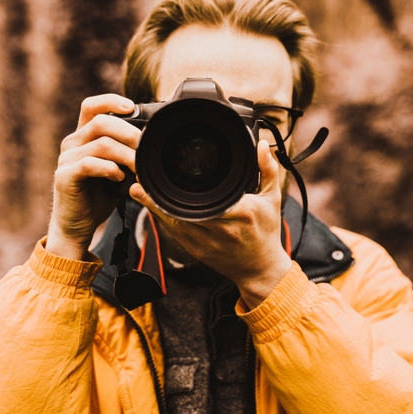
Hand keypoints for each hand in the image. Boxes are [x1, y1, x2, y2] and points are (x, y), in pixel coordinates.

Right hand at [46, 94, 141, 260]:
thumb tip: (152, 142)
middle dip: (130, 132)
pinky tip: (119, 178)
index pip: (91, 106)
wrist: (77, 226)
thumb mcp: (115, 169)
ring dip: (126, 155)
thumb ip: (124, 152)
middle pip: (101, 121)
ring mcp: (67, 159)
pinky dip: (109, 169)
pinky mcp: (65, 176)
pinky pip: (90, 164)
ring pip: (101, 144)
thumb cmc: (97, 196)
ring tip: (140, 169)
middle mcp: (72, 143)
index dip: (111, 101)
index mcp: (83, 136)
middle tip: (147, 147)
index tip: (132, 107)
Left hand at [129, 138, 292, 307]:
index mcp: (239, 212)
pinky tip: (152, 207)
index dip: (179, 189)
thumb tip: (260, 144)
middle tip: (141, 178)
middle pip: (180, 211)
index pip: (205, 199)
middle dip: (157, 196)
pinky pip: (174, 233)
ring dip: (153, 207)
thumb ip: (267, 170)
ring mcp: (206, 242)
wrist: (260, 269)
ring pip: (171, 223)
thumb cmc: (266, 232)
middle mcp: (220, 228)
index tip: (163, 174)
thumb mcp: (272, 199)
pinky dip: (161, 219)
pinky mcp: (196, 252)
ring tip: (140, 190)